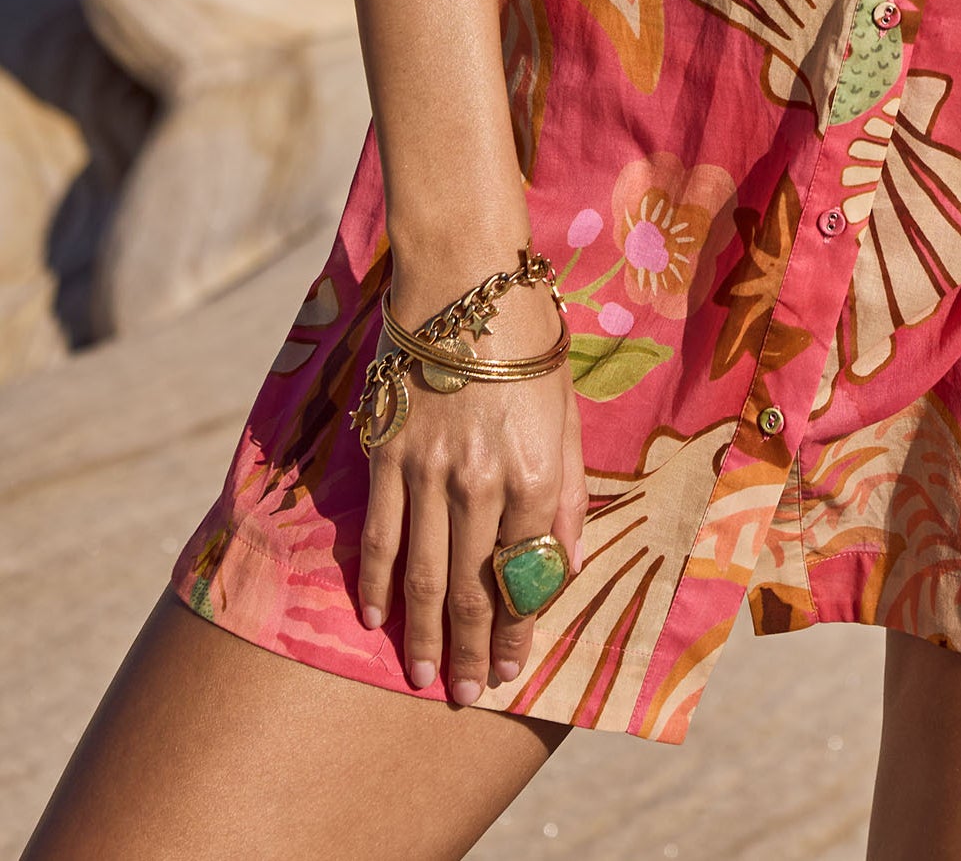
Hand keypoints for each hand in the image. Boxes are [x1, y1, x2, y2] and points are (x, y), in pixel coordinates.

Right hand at [358, 272, 586, 705]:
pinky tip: (374, 619)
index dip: (516, 629)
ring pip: (422, 573)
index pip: (523, 575)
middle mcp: (481, 483)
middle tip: (465, 697)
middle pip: (470, 586)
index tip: (510, 671)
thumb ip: (566, 492)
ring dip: (422, 633)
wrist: (465, 281)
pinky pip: (378, 534)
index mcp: (534, 474)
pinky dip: (374, 582)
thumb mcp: (567, 414)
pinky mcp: (387, 455)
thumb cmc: (528, 343)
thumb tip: (565, 561)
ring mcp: (428, 472)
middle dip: (470, 649)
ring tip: (423, 678)